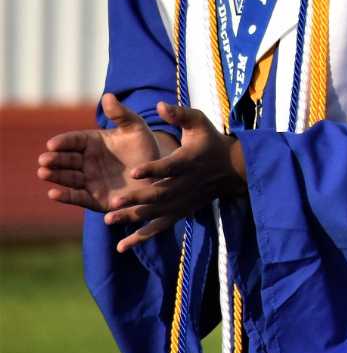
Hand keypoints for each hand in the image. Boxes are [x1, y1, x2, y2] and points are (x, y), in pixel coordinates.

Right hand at [38, 94, 168, 213]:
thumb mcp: (136, 129)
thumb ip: (121, 114)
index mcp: (93, 143)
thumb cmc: (146, 149)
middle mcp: (87, 162)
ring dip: (55, 176)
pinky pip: (78, 197)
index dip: (63, 142)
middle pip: (67, 160)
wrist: (158, 175)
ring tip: (43, 173)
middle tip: (44, 159)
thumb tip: (108, 95)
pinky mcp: (95, 199)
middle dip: (54, 159)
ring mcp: (90, 181)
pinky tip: (53, 193)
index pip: (74, 141)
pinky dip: (65, 196)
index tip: (53, 143)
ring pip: (68, 178)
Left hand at [99, 104, 244, 252]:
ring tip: (109, 219)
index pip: (169, 166)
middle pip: (159, 193)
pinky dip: (141, 237)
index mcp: (188, 160)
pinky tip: (122, 247)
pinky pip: (159, 227)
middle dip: (136, 198)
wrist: (231, 168)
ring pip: (155, 212)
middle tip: (113, 201)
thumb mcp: (199, 122)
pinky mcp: (180, 212)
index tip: (133, 170)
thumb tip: (160, 105)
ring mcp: (182, 201)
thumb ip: (180, 114)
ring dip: (133, 217)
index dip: (152, 168)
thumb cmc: (210, 140)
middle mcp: (184, 184)